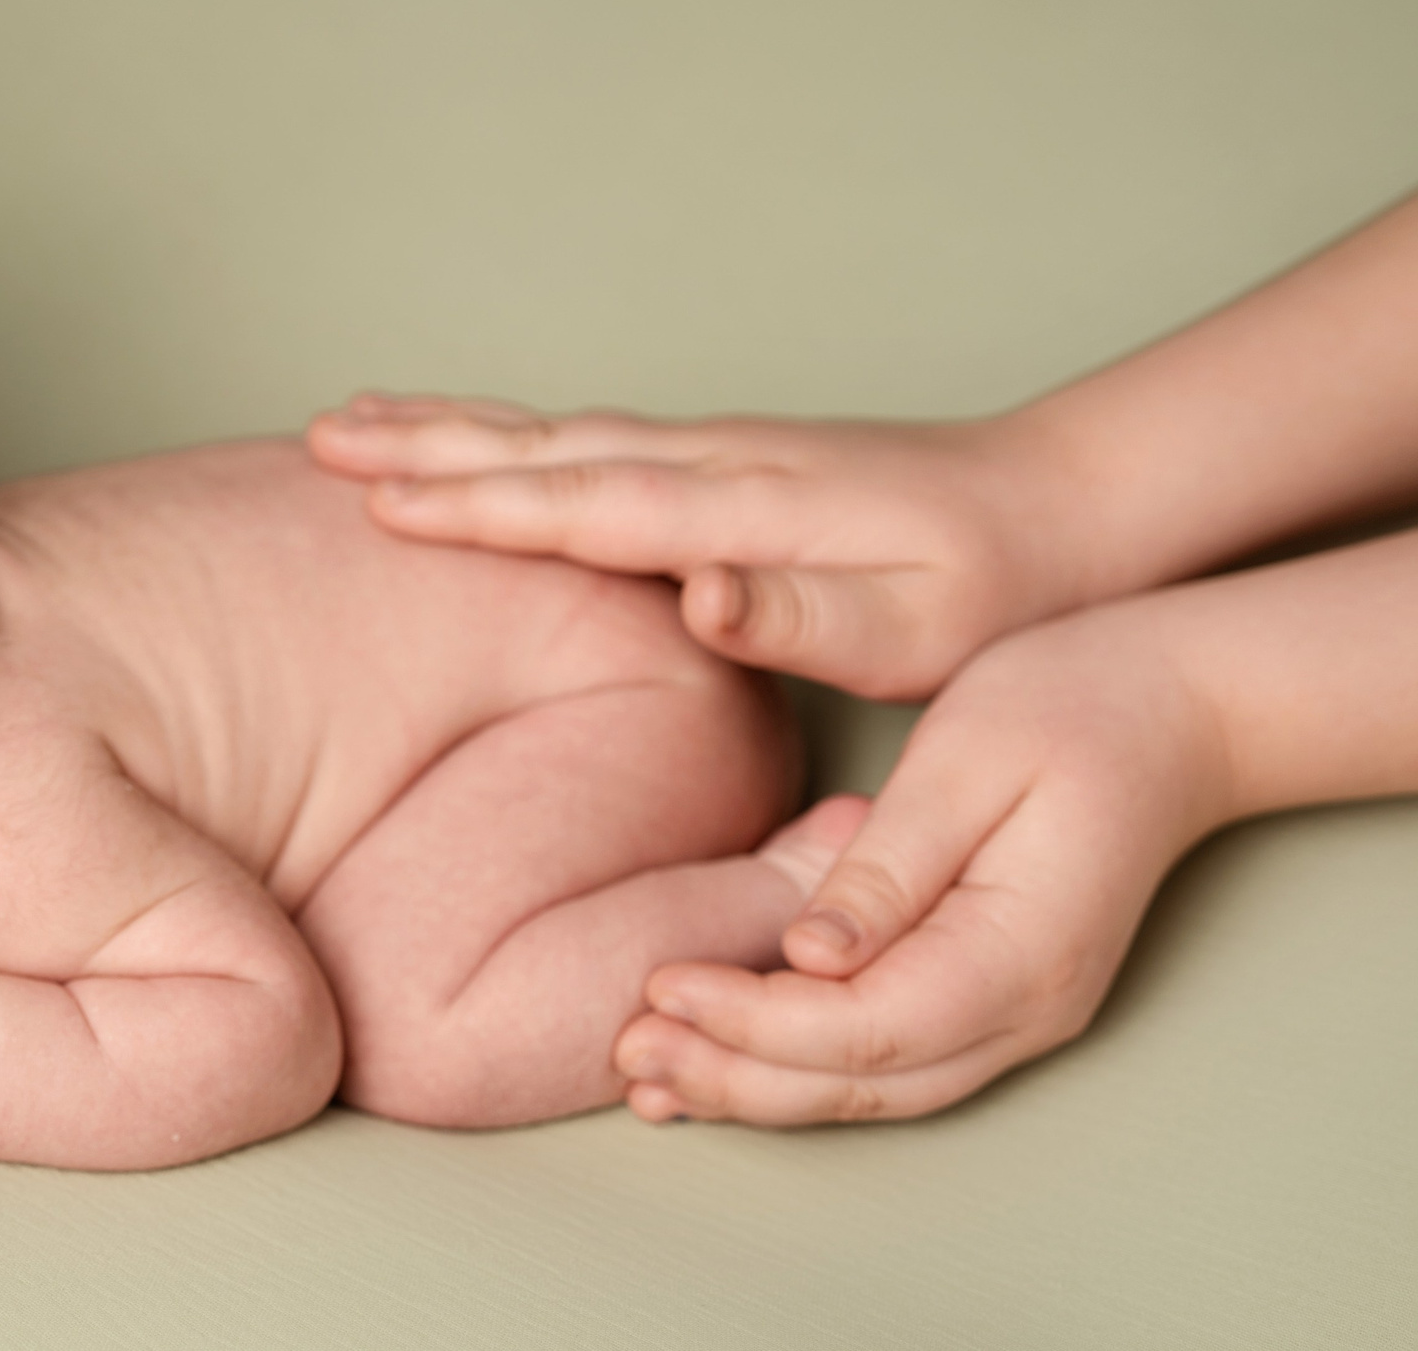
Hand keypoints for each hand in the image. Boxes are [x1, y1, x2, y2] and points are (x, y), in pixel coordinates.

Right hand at [308, 393, 1095, 699]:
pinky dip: (503, 432)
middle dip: (427, 446)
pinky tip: (472, 438)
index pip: (587, 505)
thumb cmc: (992, 589)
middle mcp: (715, 459)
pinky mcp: (715, 458)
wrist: (1061, 505)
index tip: (378, 505)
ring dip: (448, 427)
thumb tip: (696, 597)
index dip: (479, 505)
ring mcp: (711, 448)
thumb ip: (804, 618)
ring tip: (350, 424)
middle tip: (317, 440)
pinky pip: (580, 437)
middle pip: (545, 446)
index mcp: (749, 506)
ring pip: (552, 429)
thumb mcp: (918, 630)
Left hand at [606, 601, 1231, 1121]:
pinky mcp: (986, 995)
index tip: (661, 986)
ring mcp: (1015, 1014)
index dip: (756, 1021)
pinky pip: (884, 1058)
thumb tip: (809, 955)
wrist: (1171, 711)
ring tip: (648, 1074)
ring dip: (756, 1088)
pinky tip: (718, 1058)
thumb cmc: (1070, 708)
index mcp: (1024, 950)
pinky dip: (796, 1067)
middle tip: (627, 1052)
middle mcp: (1026, 1009)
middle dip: (738, 1075)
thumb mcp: (969, 761)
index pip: (870, 1026)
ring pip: (871, 1089)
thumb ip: (890, 868)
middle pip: (863, 1083)